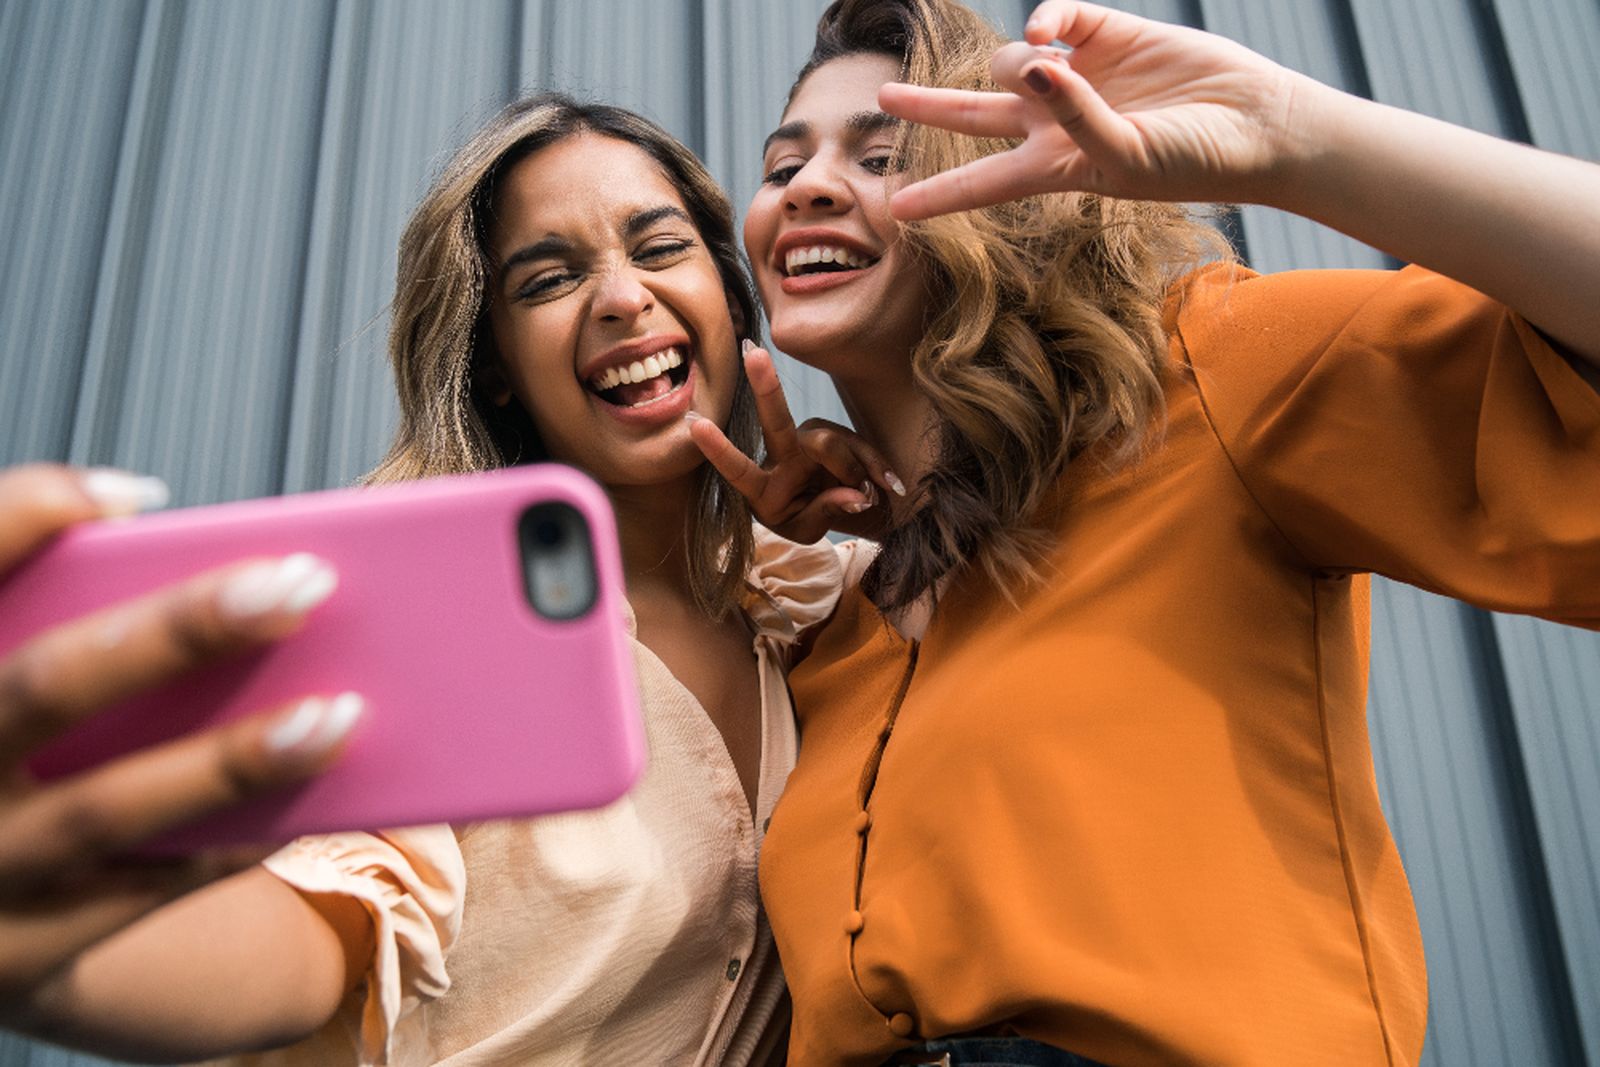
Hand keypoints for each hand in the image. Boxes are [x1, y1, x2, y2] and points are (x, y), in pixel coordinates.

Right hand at [0, 465, 359, 1008]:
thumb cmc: (20, 755)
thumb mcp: (18, 672)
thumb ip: (67, 624)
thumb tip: (209, 564)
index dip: (26, 517)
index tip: (136, 494)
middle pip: (47, 687)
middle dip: (178, 633)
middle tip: (298, 586)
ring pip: (105, 809)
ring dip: (234, 760)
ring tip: (342, 713)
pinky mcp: (27, 951)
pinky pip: (144, 895)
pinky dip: (233, 842)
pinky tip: (314, 801)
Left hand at [689, 345, 903, 543]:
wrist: (838, 510)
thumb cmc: (810, 519)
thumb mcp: (811, 531)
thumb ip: (827, 513)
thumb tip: (855, 495)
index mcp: (762, 487)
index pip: (738, 469)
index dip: (718, 449)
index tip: (695, 425)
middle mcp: (781, 455)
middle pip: (775, 421)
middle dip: (764, 386)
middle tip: (754, 352)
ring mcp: (807, 439)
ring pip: (830, 445)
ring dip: (851, 473)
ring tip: (865, 496)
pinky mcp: (832, 432)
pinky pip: (858, 447)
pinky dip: (874, 468)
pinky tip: (889, 484)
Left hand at [880, 0, 1304, 218]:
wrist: (1255, 125)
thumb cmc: (1195, 161)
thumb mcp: (1127, 157)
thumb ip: (1076, 116)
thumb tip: (1035, 61)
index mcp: (1055, 169)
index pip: (982, 183)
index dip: (939, 195)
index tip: (895, 212)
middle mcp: (1056, 123)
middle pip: (974, 112)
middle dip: (929, 105)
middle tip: (883, 97)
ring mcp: (1078, 77)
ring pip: (1011, 60)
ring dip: (1018, 62)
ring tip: (1058, 70)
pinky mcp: (1105, 34)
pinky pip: (1055, 18)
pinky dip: (1046, 20)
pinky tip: (1055, 34)